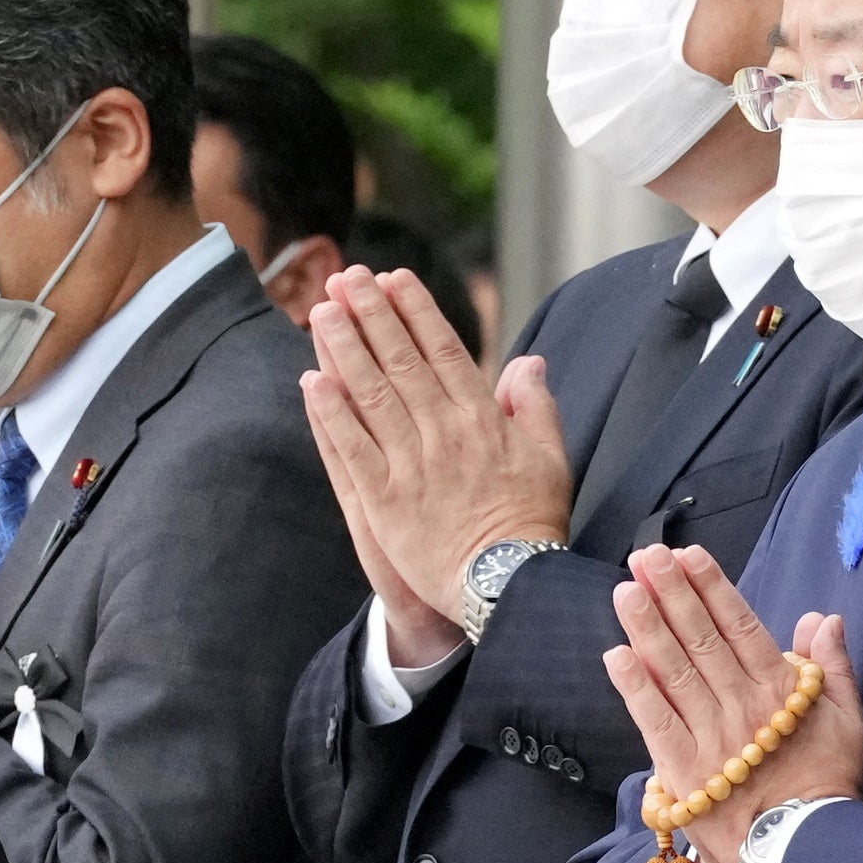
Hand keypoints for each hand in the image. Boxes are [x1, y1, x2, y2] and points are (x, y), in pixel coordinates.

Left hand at [300, 265, 571, 627]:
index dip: (414, 311)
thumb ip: (535, 405)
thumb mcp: (550, 457)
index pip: (443, 349)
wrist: (509, 584)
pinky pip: (351, 449)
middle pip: (401, 361)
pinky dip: (331, 414)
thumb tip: (528, 361)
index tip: (393, 279)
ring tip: (321, 312)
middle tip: (346, 277)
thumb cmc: (532, 522)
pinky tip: (312, 382)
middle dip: (371, 315)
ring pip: (371, 395)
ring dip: (344, 350)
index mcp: (482, 418)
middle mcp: (444, 433)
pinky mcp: (384, 500)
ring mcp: (411, 465)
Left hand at [602, 547, 862, 862]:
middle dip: (671, 594)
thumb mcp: (848, 721)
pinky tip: (615, 655)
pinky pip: (654, 721)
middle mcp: (741, 706)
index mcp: (778, 690)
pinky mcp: (684, 770)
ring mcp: (710, 737)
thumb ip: (834, 667)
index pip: (741, 626)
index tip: (688, 556)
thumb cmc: (827, 783)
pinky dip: (634, 688)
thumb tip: (823, 617)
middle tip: (646, 557)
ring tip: (626, 590)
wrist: (803, 849)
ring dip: (647, 627)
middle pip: (701, 639)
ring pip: (674, 672)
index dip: (712, 588)